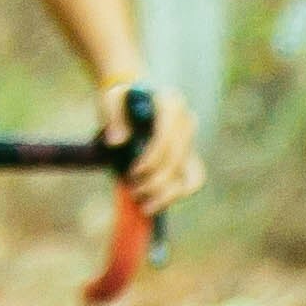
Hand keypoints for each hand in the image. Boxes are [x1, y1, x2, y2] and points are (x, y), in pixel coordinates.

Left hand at [120, 84, 205, 213]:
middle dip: (155, 181)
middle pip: (176, 161)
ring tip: (145, 206)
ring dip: (167, 195)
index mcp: (171, 104)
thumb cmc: (123, 100)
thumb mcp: (112, 99)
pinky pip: (194, 181)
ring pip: (190, 176)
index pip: (167, 137)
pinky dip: (177, 195)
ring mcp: (191, 141)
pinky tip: (156, 205)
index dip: (151, 160)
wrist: (137, 100)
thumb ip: (112, 114)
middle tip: (132, 191)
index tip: (132, 173)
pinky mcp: (190, 157)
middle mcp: (187, 122)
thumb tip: (116, 141)